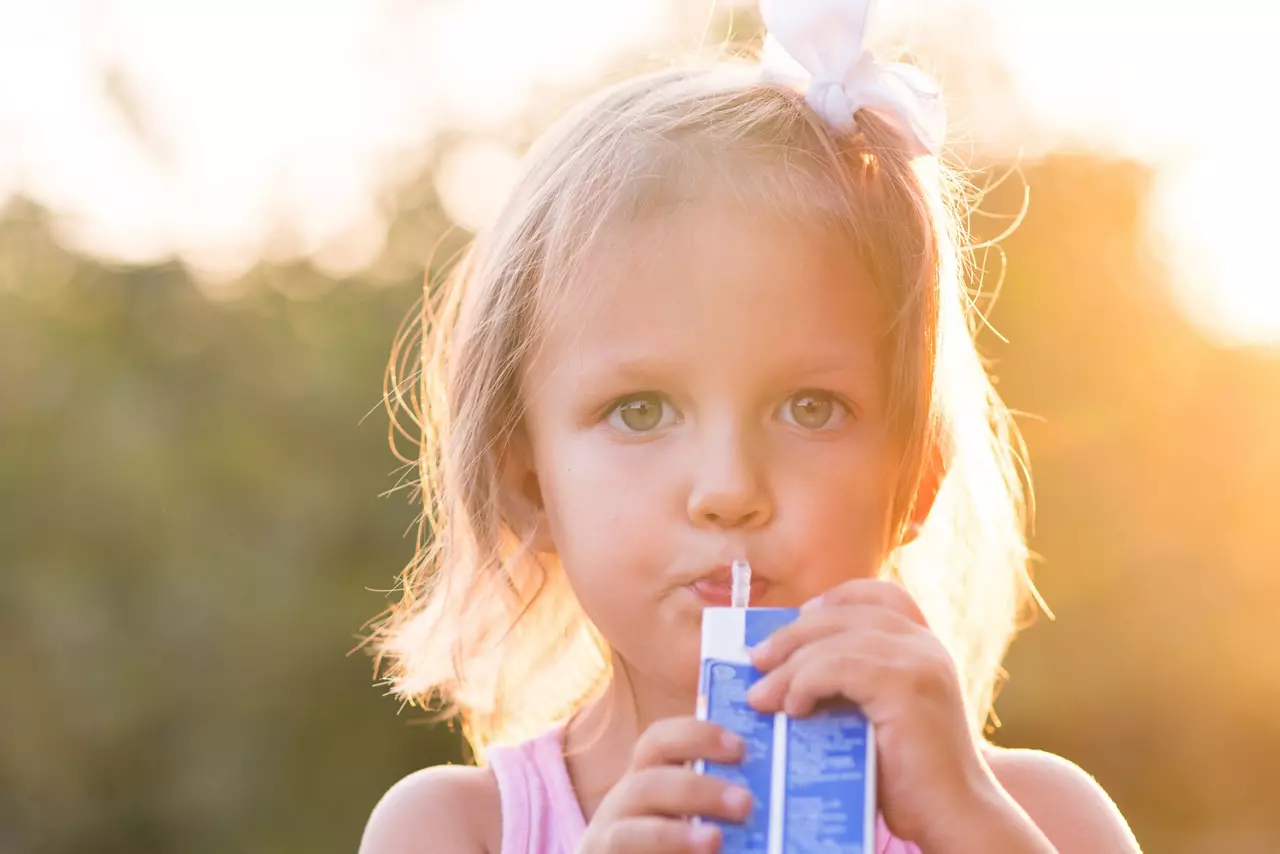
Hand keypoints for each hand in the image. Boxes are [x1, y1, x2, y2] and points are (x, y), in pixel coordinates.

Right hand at [576, 717, 753, 853]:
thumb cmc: (681, 838)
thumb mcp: (695, 809)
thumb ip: (721, 796)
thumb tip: (770, 787)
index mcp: (648, 778)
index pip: (659, 741)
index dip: (697, 737)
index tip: (740, 748)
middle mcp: (622, 806)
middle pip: (647, 784)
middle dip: (696, 791)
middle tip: (744, 803)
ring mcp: (609, 841)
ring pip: (627, 834)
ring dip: (676, 836)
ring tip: (715, 841)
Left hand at [745, 579, 993, 845]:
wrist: (953, 814)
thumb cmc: (907, 773)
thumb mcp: (877, 713)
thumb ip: (849, 683)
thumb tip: (781, 669)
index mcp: (924, 645)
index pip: (879, 595)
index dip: (834, 599)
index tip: (798, 617)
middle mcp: (925, 644)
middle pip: (845, 614)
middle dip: (792, 635)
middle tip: (756, 661)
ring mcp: (918, 661)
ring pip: (833, 641)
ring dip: (788, 667)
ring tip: (762, 698)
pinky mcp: (906, 686)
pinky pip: (837, 667)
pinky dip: (805, 682)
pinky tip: (792, 707)